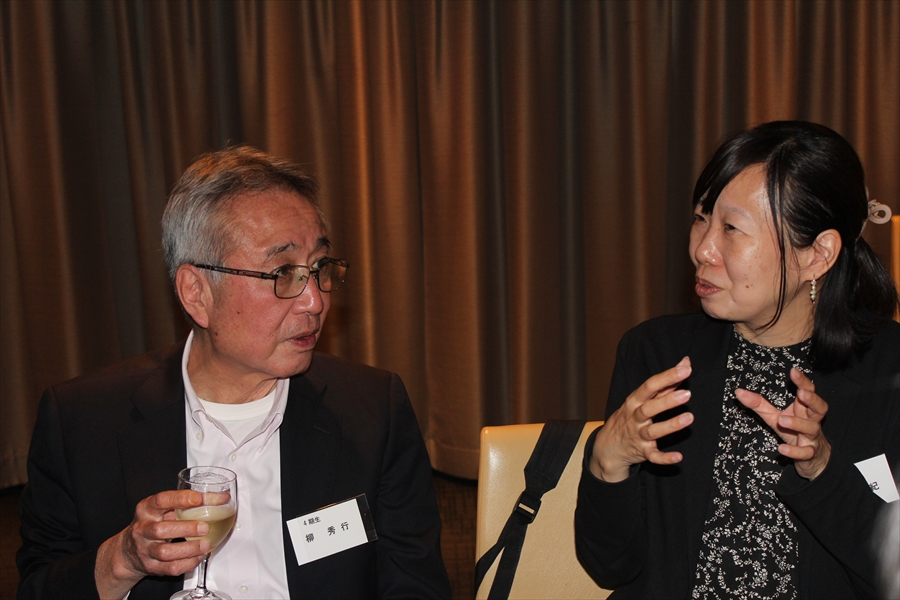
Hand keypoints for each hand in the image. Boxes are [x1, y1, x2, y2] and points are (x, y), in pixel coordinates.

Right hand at [94, 490, 210, 598]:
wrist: (129, 550)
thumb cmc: (153, 523)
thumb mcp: (164, 509)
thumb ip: (188, 502)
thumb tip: (220, 498)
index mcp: (146, 509)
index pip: (161, 500)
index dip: (181, 499)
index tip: (199, 498)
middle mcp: (142, 529)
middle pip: (161, 529)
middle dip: (186, 528)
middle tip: (204, 527)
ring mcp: (145, 549)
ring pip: (165, 552)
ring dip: (188, 549)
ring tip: (204, 545)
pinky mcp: (150, 566)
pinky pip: (170, 568)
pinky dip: (187, 563)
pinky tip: (198, 557)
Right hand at [590, 357, 693, 482]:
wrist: (608, 446)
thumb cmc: (631, 416)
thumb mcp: (642, 399)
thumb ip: (666, 383)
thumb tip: (686, 363)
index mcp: (635, 400)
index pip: (650, 386)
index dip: (667, 377)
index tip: (685, 369)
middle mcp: (635, 417)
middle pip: (649, 408)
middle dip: (667, 401)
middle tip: (687, 394)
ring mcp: (638, 435)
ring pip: (653, 431)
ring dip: (670, 425)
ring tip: (689, 418)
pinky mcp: (642, 452)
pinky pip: (652, 456)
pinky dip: (664, 458)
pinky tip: (678, 457)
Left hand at [735, 367, 830, 479]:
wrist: (813, 459)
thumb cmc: (793, 432)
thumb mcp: (774, 417)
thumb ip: (758, 404)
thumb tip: (739, 392)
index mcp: (803, 409)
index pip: (808, 392)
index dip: (803, 381)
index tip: (793, 371)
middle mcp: (811, 421)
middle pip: (820, 408)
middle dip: (813, 399)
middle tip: (802, 393)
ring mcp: (812, 438)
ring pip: (812, 429)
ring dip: (798, 423)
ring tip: (782, 420)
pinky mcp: (809, 454)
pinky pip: (805, 452)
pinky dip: (795, 451)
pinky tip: (781, 449)